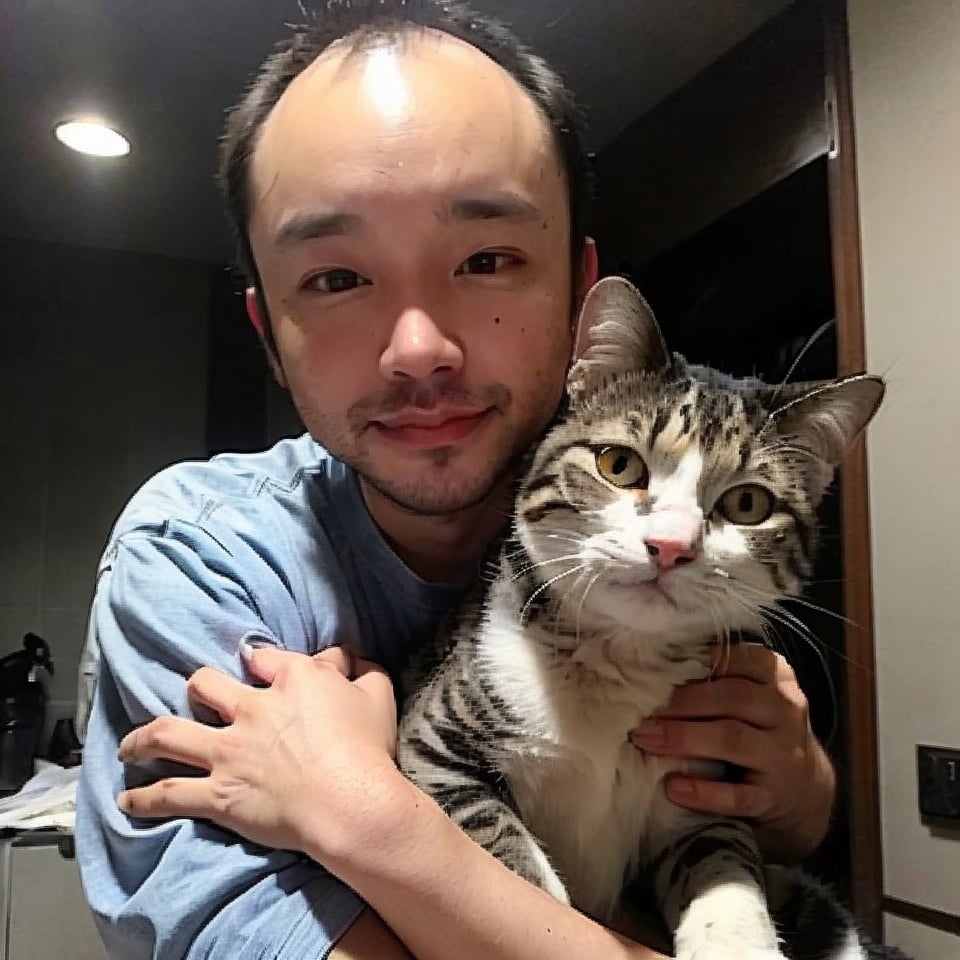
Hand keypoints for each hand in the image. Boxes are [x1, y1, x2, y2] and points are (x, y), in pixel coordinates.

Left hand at [116, 645, 399, 856]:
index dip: (263, 661)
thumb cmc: (366, 749)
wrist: (348, 802)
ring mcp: (229, 751)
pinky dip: (144, 799)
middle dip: (199, 687)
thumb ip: (367, 671)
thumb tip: (358, 660)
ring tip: (132, 743)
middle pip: (206, 684)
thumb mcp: (378, 695)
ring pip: (169, 733)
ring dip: (144, 737)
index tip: (260, 666)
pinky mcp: (218, 794)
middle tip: (198, 695)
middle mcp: (251, 708)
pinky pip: (170, 793)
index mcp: (292, 679)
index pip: (267, 658)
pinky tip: (127, 800)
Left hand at [630, 643, 834, 861]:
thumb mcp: (749, 694)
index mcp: (776, 677)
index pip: (742, 659)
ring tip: (646, 739)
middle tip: (642, 710)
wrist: (803, 787)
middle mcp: (785, 711)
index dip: (699, 662)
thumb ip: (715, 677)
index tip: (660, 668)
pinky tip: (674, 786)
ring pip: (733, 739)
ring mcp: (783, 755)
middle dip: (681, 702)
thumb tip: (652, 666)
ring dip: (684, 737)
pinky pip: (738, 796)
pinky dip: (704, 792)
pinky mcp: (773, 797)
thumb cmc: (757, 727)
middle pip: (732, 697)